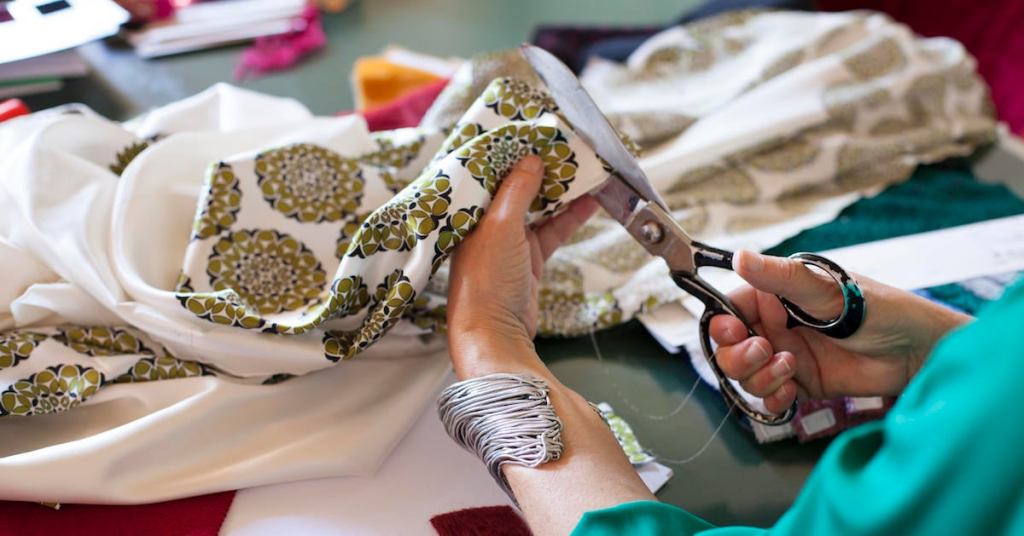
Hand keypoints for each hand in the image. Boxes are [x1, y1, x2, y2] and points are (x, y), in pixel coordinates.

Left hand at [446, 155, 653, 534]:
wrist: (495, 336)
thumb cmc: (486, 284)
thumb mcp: (500, 228)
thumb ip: (517, 191)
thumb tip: (531, 158)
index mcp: (468, 212)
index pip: (489, 170)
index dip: (510, 149)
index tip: (533, 129)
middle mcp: (485, 224)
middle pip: (515, 184)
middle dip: (541, 165)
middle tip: (566, 142)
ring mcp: (508, 242)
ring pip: (538, 205)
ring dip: (561, 188)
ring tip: (585, 165)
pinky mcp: (528, 260)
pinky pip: (552, 229)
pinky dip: (570, 215)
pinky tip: (590, 200)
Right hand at [710, 250, 971, 413]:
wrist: (915, 351)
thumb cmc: (875, 308)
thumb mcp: (823, 288)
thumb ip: (778, 276)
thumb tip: (739, 256)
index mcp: (773, 297)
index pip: (728, 311)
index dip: (722, 326)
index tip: (734, 332)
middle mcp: (776, 326)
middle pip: (729, 349)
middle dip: (738, 356)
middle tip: (765, 351)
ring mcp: (787, 356)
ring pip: (747, 375)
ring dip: (759, 378)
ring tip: (790, 369)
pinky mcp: (802, 384)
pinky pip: (770, 398)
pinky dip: (773, 399)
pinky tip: (790, 394)